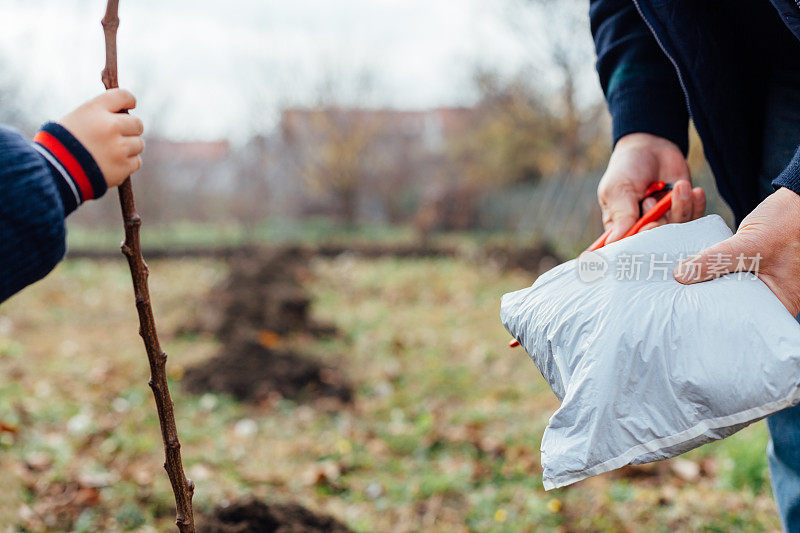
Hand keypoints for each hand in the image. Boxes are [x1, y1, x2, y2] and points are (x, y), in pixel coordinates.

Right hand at [58, 89, 143, 187]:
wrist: (52, 172)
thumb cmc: (58, 144)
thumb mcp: (73, 119)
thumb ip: (98, 115)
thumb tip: (123, 114)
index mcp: (95, 110)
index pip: (123, 96)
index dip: (129, 100)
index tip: (130, 105)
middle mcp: (110, 126)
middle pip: (137, 123)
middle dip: (131, 129)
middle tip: (119, 135)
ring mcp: (118, 148)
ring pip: (139, 144)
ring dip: (130, 147)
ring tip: (111, 152)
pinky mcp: (122, 167)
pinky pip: (136, 162)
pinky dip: (127, 163)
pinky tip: (113, 164)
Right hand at [598, 132, 705, 242]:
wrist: (651, 145)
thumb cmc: (627, 168)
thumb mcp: (618, 189)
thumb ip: (621, 215)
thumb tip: (613, 242)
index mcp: (620, 227)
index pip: (628, 247)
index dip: (639, 243)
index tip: (646, 226)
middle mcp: (642, 228)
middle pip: (656, 242)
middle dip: (659, 223)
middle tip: (651, 201)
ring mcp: (665, 220)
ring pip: (677, 229)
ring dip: (680, 207)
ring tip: (677, 187)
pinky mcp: (683, 211)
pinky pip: (695, 219)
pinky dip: (696, 205)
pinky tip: (695, 191)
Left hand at [674, 187, 799, 315]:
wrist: (796, 199)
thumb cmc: (787, 223)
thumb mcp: (750, 244)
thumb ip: (716, 260)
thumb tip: (681, 276)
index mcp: (779, 301)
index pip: (742, 318)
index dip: (714, 316)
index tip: (686, 311)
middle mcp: (770, 295)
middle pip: (731, 303)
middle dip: (705, 299)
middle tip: (676, 300)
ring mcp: (759, 280)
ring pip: (726, 286)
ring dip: (704, 280)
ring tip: (678, 285)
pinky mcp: (748, 266)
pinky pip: (725, 271)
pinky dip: (710, 267)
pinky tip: (689, 268)